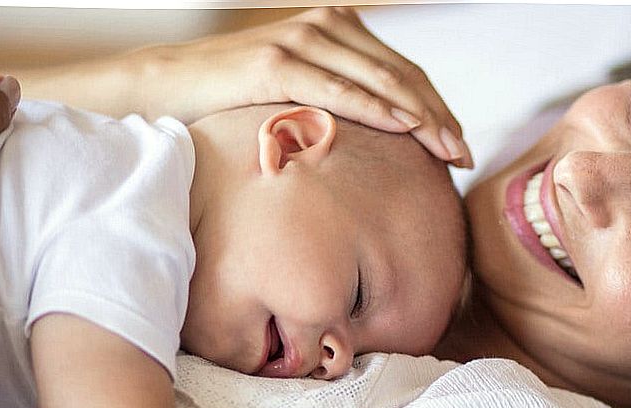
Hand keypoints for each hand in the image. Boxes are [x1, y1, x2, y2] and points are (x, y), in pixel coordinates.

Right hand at [131, 7, 471, 166]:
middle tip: (465, 158)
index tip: (460, 147)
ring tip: (448, 151)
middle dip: (439, 117)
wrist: (165, 88)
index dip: (437, 108)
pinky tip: (404, 129)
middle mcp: (325, 27)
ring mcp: (301, 41)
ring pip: (379, 80)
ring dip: (421, 117)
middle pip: (402, 76)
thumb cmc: (232, 99)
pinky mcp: (275, 63)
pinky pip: (336, 88)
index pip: (403, 72)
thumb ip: (334, 103)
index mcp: (336, 32)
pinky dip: (374, 108)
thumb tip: (376, 146)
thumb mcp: (295, 95)